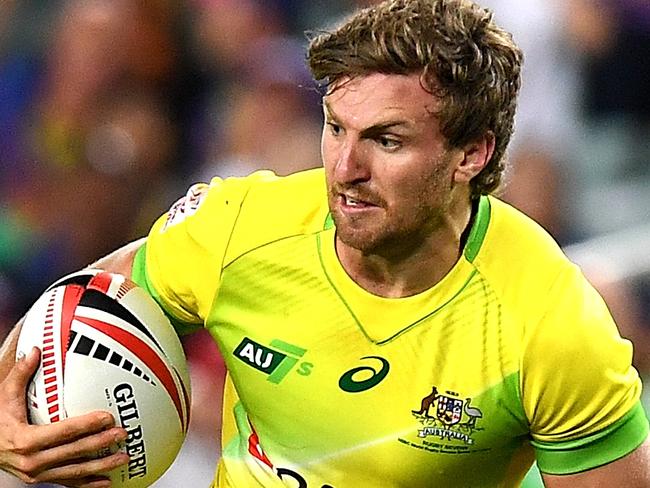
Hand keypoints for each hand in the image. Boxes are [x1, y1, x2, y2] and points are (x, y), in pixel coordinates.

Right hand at [0, 347, 128, 486]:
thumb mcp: (5, 397)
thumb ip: (21, 374)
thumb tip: (36, 350)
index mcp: (25, 440)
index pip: (63, 431)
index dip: (87, 424)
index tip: (107, 417)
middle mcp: (32, 461)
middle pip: (74, 452)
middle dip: (101, 443)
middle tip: (122, 433)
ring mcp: (37, 474)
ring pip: (75, 472)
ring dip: (101, 467)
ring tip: (122, 458)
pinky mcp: (41, 480)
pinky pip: (68, 483)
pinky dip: (88, 484)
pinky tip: (107, 481)